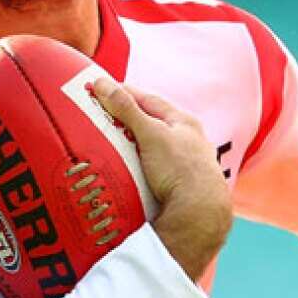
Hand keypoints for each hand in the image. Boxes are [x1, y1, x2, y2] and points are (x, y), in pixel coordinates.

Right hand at [92, 77, 231, 278]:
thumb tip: (101, 83)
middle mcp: (187, 141)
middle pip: (149, 126)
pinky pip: (149, 172)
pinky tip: (122, 174)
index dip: (124, 94)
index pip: (150, 100)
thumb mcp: (152, 134)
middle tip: (97, 120)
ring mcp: (182, 165)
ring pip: (149, 150)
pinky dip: (135, 170)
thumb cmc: (180, 168)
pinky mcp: (176, 186)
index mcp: (185, 123)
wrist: (200, 214)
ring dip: (129, 149)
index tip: (100, 90)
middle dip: (125, 123)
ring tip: (105, 148)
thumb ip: (127, 109)